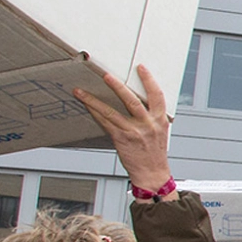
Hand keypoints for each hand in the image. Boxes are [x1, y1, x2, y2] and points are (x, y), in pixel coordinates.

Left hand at [75, 65, 171, 190]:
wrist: (152, 174)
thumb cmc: (154, 153)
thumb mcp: (159, 132)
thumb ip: (150, 116)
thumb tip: (136, 101)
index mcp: (160, 120)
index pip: (157, 96)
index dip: (149, 81)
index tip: (141, 68)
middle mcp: (148, 124)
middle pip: (132, 101)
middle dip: (118, 86)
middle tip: (106, 75)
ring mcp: (134, 132)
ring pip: (111, 112)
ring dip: (94, 101)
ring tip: (82, 92)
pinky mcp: (121, 139)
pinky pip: (105, 124)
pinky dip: (94, 113)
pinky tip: (86, 107)